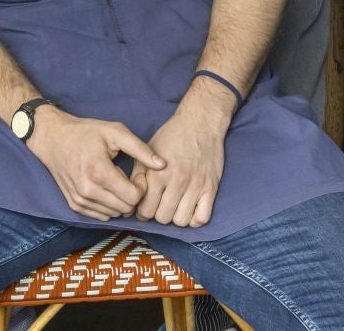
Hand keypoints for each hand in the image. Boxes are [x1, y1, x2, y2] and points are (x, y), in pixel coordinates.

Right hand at [24, 108, 164, 220]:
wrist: (53, 138)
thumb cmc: (86, 132)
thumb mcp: (115, 132)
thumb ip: (140, 149)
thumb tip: (163, 165)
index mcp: (99, 172)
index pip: (133, 197)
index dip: (141, 186)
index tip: (136, 173)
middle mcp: (88, 191)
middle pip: (125, 209)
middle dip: (132, 195)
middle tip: (128, 177)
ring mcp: (79, 200)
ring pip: (114, 215)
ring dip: (120, 201)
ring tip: (115, 181)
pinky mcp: (74, 205)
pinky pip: (101, 216)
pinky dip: (108, 205)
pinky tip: (105, 188)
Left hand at [135, 84, 229, 227]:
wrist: (200, 122)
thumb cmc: (172, 135)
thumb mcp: (148, 150)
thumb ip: (138, 174)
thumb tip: (132, 196)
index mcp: (158, 174)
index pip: (145, 211)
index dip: (142, 212)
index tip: (145, 207)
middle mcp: (177, 182)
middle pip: (163, 218)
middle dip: (158, 215)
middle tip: (159, 205)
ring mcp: (196, 186)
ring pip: (181, 221)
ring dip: (175, 217)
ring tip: (174, 206)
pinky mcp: (211, 187)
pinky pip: (202, 218)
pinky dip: (194, 219)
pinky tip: (189, 209)